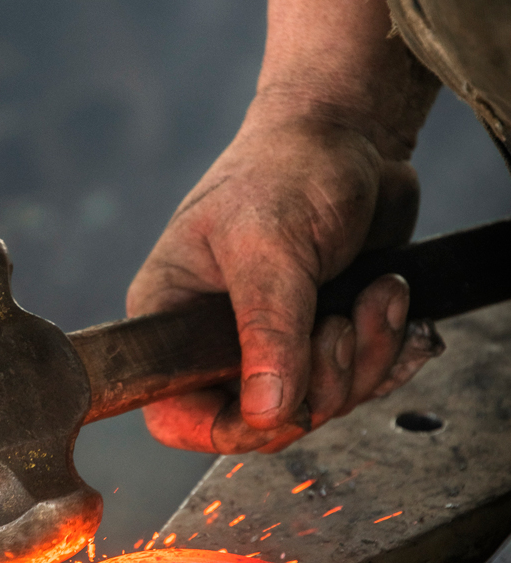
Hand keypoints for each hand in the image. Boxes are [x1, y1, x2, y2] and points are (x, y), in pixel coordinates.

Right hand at [127, 104, 443, 453]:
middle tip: (338, 323)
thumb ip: (267, 330)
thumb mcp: (269, 245)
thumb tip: (265, 413)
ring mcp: (275, 340)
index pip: (173, 413)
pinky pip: (358, 383)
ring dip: (364, 358)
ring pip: (319, 405)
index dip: (225, 428)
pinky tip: (390, 301)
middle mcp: (219, 337)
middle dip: (320, 382)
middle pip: (262, 419)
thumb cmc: (287, 167)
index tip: (280, 407)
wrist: (351, 134)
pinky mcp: (323, 335)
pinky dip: (386, 350)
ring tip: (376, 295)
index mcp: (174, 316)